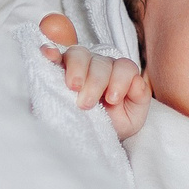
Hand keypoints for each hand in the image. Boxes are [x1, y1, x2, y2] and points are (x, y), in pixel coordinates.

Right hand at [39, 13, 149, 138]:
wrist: (90, 135)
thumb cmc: (112, 124)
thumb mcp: (132, 118)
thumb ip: (139, 98)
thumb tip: (136, 81)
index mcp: (120, 73)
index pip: (125, 67)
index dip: (120, 81)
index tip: (111, 100)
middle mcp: (101, 64)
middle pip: (101, 63)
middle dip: (95, 83)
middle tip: (86, 104)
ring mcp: (79, 64)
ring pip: (79, 54)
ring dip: (77, 69)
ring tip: (73, 87)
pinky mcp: (58, 68)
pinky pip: (54, 54)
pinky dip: (51, 52)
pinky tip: (49, 54)